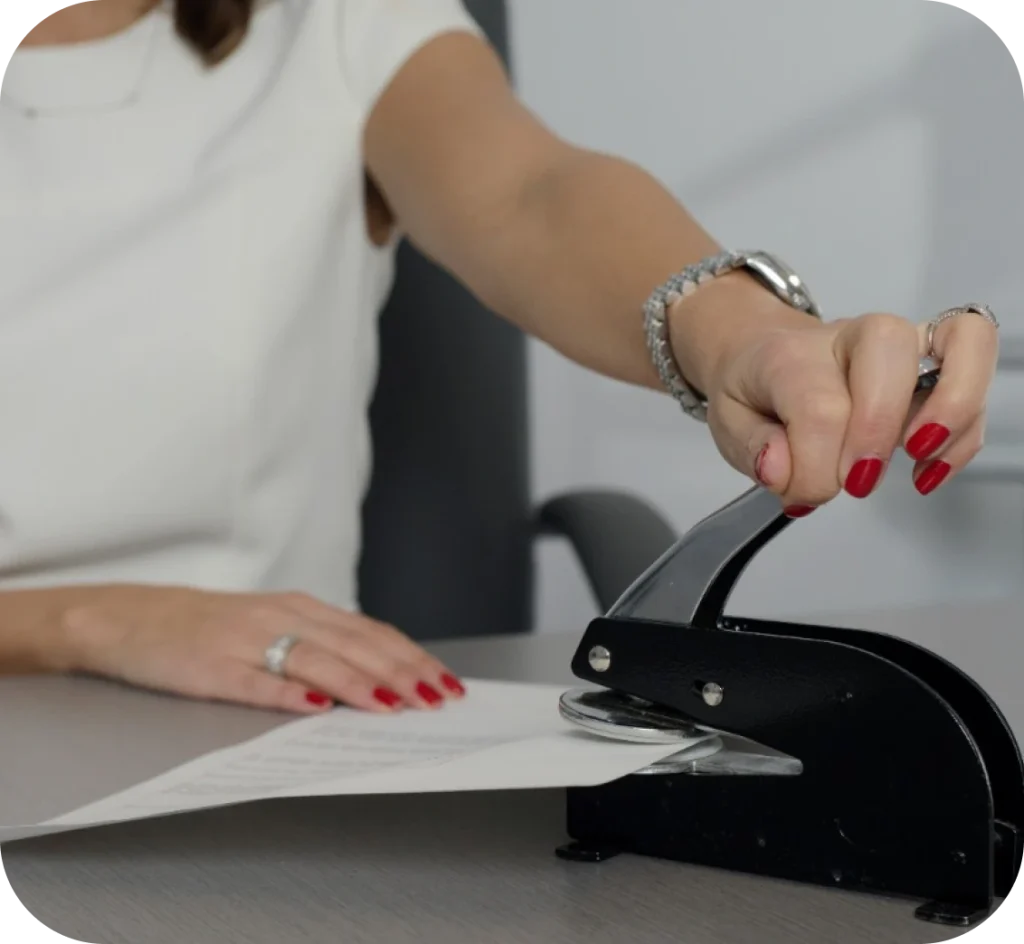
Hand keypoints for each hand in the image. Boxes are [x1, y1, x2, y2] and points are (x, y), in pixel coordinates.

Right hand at [64, 586, 465, 713]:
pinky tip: (315, 709)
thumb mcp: (273, 625)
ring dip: (358, 684)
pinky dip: (288, 695)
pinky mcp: (211, 667)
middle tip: (436, 699)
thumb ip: (320, 645)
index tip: (445, 681)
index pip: (370, 633)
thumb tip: (380, 675)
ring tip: (393, 707)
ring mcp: (245, 641)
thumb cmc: (211, 626)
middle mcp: (281, 618)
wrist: (132, 617)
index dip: (410, 657)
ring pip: (314, 660)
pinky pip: (255, 682)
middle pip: (353, 645)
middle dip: (401, 673)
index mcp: (300, 608)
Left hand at [698, 306, 997, 513]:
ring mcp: (903, 344)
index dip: (816, 464)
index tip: (802, 493)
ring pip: (962, 339)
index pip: (818, 406)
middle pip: (891, 349)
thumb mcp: (727, 422)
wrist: (760, 353)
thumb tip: (781, 471)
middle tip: (856, 482)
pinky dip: (966, 432)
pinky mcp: (935, 364)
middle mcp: (852, 336)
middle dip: (880, 429)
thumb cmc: (752, 389)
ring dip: (952, 409)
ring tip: (916, 459)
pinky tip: (925, 472)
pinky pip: (974, 378)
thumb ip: (753, 448)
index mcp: (792, 353)